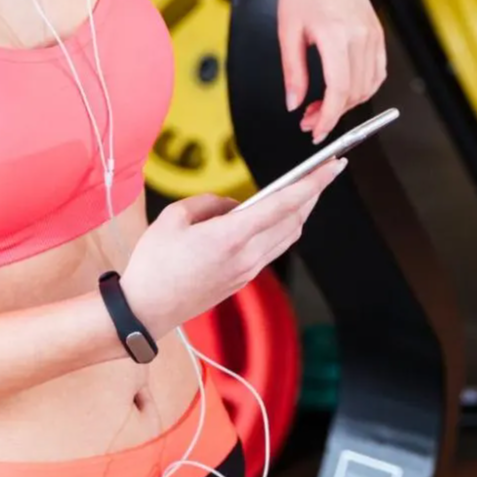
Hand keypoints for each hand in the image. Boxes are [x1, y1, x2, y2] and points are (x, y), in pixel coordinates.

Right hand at [120, 160, 344, 336]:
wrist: (145, 311)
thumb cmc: (153, 264)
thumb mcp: (173, 218)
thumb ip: (209, 203)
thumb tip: (232, 205)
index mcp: (230, 236)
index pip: (283, 204)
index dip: (312, 182)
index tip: (331, 165)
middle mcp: (246, 255)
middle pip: (295, 220)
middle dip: (313, 193)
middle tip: (325, 170)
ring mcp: (247, 271)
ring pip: (288, 236)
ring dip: (300, 211)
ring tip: (305, 189)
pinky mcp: (243, 280)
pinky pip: (272, 248)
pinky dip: (282, 227)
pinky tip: (274, 215)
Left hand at [276, 0, 386, 143]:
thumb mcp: (288, 32)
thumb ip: (292, 72)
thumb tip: (294, 104)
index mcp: (336, 34)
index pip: (339, 90)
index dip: (328, 117)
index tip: (316, 131)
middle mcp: (360, 35)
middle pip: (355, 92)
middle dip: (333, 113)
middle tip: (309, 120)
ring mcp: (373, 33)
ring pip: (369, 85)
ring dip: (348, 102)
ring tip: (322, 105)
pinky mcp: (377, 32)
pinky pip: (377, 70)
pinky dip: (363, 87)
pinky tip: (344, 89)